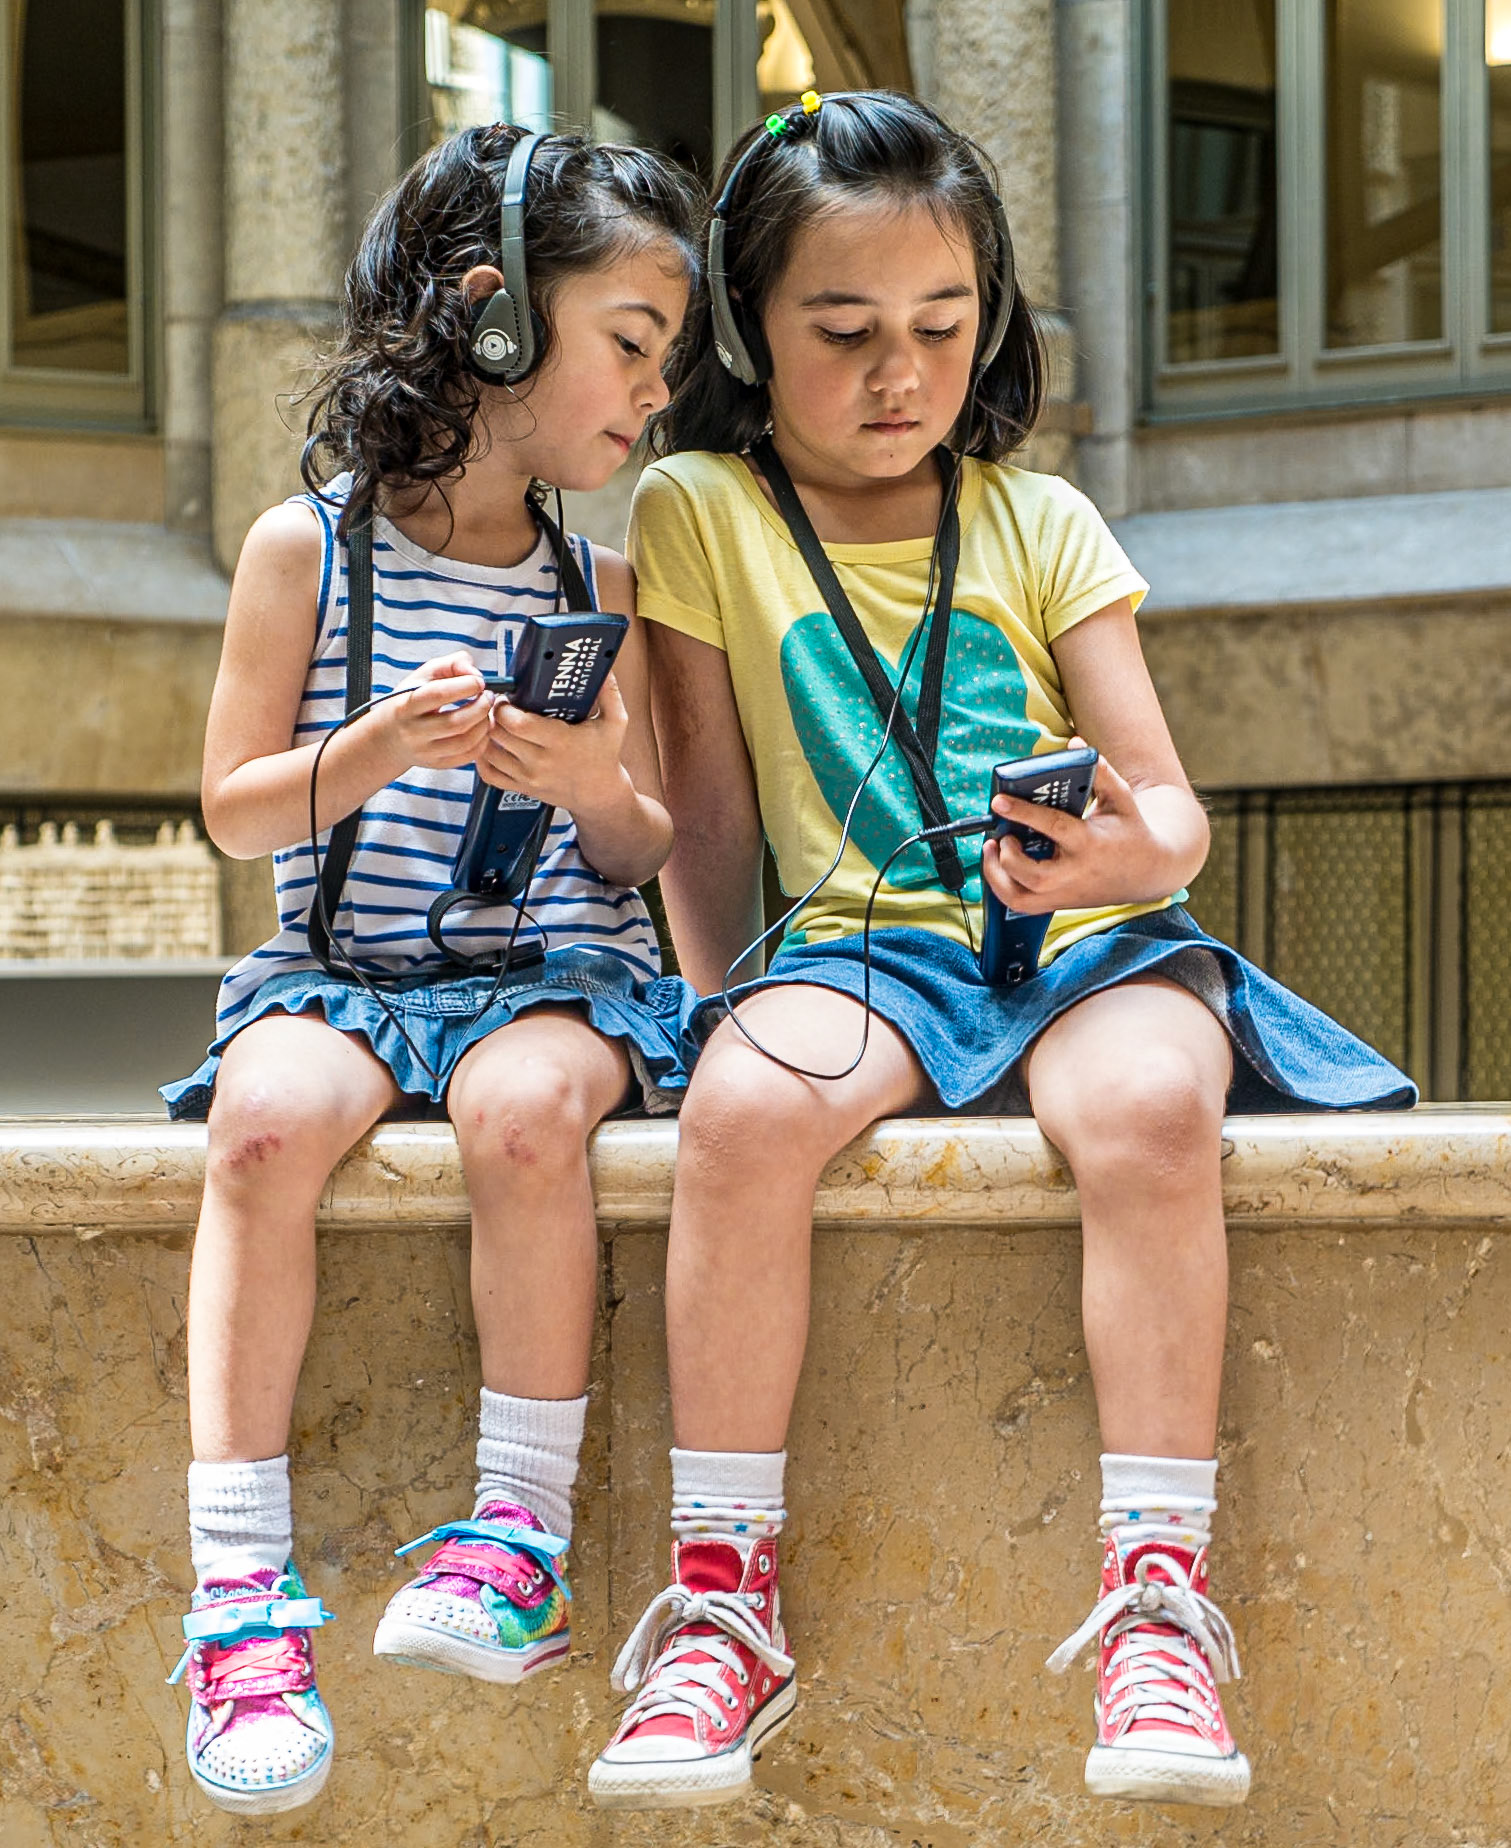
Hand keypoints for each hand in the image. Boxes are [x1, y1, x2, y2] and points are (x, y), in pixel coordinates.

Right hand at [375, 650, 490, 772]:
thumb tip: (474, 672)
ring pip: (465, 742)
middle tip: (488, 696)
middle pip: (455, 723)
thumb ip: (450, 664)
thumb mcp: (421, 676)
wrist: (389, 737)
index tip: (479, 681)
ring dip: (484, 724)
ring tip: (487, 711)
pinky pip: (467, 756)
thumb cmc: (408, 702)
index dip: (465, 685)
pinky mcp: (437, 764)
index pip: (438, 694)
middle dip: (480, 707)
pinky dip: (482, 741)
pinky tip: (482, 728)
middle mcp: (414, 732)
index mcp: (407, 705)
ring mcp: (425, 751)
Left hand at [476, 671, 634, 821]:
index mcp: (561, 742)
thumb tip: (604, 669)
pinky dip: (483, 758)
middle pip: (498, 734)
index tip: (508, 698)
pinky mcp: (522, 788)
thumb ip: (609, 693)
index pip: (518, 723)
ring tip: (495, 723)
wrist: (599, 794)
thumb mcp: (615, 723)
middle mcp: (541, 761)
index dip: (505, 707)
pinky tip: (492, 746)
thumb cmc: (605, 756)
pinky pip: (489, 774)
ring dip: (487, 734)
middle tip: (499, 706)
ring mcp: (529, 777)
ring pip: (489, 752)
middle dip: (493, 715)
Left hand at [981, 745, 1183, 914]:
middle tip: (1002, 836)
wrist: (1147, 872)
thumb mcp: (1121, 799)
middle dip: (1007, 856)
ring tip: (993, 849)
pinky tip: (999, 865)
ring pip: (1019, 898)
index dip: (1022, 813)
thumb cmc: (1130, 831)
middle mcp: (1074, 873)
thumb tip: (1075, 745)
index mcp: (1089, 843)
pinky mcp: (1058, 904)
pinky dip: (1002, 887)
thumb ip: (1100, 771)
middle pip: (1031, 875)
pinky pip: (1020, 905)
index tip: (998, 801)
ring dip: (996, 875)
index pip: (1052, 828)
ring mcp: (1065, 893)